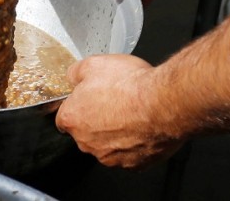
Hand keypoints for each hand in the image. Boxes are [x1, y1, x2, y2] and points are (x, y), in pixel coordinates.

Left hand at [56, 54, 185, 168]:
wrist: (165, 103)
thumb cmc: (131, 86)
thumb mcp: (92, 64)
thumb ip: (74, 73)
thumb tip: (73, 77)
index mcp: (72, 119)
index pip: (64, 117)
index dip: (77, 106)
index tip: (87, 100)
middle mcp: (88, 142)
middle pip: (85, 132)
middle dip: (96, 120)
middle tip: (113, 103)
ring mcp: (111, 157)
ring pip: (107, 145)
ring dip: (116, 133)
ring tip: (131, 114)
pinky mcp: (134, 165)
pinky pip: (130, 155)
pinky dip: (135, 144)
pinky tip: (143, 127)